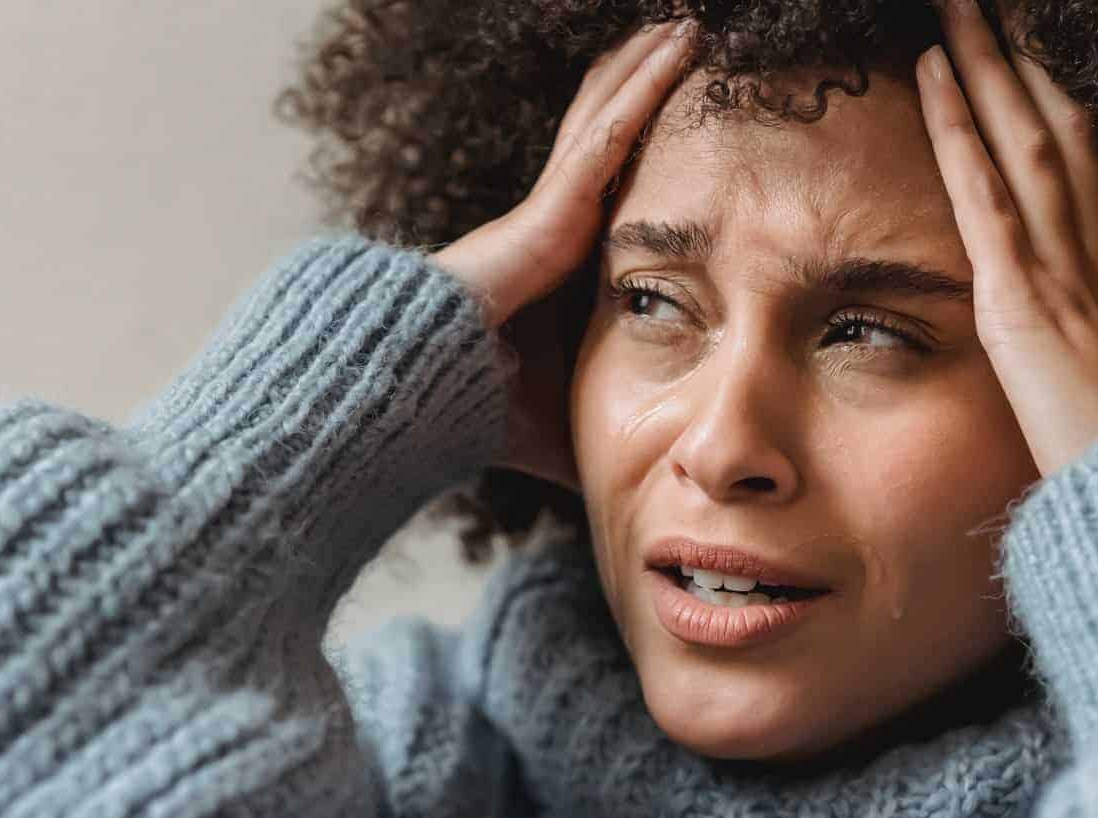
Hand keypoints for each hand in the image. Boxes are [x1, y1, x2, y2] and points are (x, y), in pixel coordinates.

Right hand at [432, 18, 698, 492]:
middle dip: (642, 89)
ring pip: (611, 118)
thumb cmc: (462, 411)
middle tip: (686, 43)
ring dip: (650, 67)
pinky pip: (612, 133)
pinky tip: (681, 44)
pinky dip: (648, 85)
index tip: (676, 131)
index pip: (604, 197)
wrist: (407, 396)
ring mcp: (547, 209)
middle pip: (605, 138)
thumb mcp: (552, 423)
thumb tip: (626, 490)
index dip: (636, 154)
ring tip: (690, 22)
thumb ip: (588, 434)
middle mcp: (546, 225)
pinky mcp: (552, 208)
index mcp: (546, 268)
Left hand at [918, 0, 1097, 476]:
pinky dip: (959, 130)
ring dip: (992, 65)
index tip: (1042, 62)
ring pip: (1029, 140)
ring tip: (960, 9)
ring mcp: (1066, 274)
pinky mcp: (1024, 301)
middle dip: (1028, 62)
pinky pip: (986, 196)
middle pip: (1065, 132)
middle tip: (997, 5)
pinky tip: (934, 75)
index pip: (1094, 174)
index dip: (1067, 109)